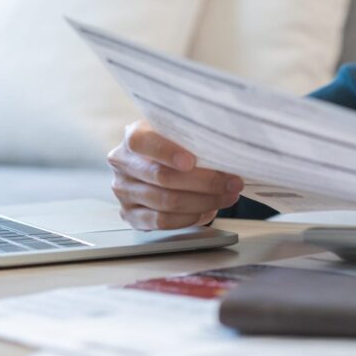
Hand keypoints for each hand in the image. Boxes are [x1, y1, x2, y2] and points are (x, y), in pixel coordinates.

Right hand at [107, 120, 244, 229]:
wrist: (158, 162)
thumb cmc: (176, 145)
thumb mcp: (180, 133)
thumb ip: (193, 138)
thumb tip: (226, 151)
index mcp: (133, 136)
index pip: (142, 142)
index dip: (166, 152)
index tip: (191, 161)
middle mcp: (123, 164)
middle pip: (162, 177)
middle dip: (205, 182)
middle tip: (232, 182)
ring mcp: (124, 191)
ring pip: (166, 201)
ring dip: (204, 201)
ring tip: (228, 195)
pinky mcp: (130, 214)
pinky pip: (162, 221)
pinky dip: (189, 217)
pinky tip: (208, 210)